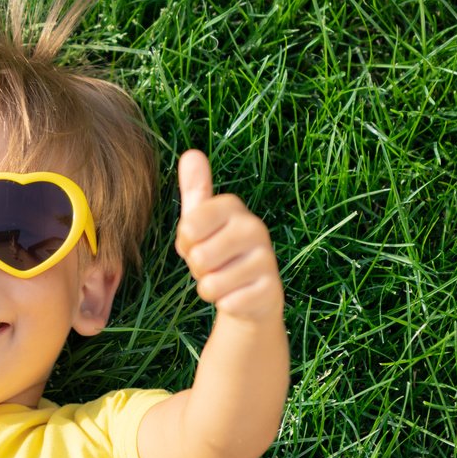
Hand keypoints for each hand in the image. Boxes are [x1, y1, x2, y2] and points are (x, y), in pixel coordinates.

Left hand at [174, 150, 284, 322]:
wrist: (250, 295)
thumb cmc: (219, 252)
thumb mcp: (201, 222)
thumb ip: (195, 190)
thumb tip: (191, 153)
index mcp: (233, 207)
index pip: (189, 226)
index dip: (186, 242)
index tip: (198, 242)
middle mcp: (254, 227)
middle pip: (199, 256)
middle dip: (197, 268)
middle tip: (213, 264)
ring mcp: (266, 259)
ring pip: (211, 283)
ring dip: (210, 288)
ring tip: (226, 279)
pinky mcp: (271, 290)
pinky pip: (227, 303)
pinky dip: (225, 304)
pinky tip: (238, 296)